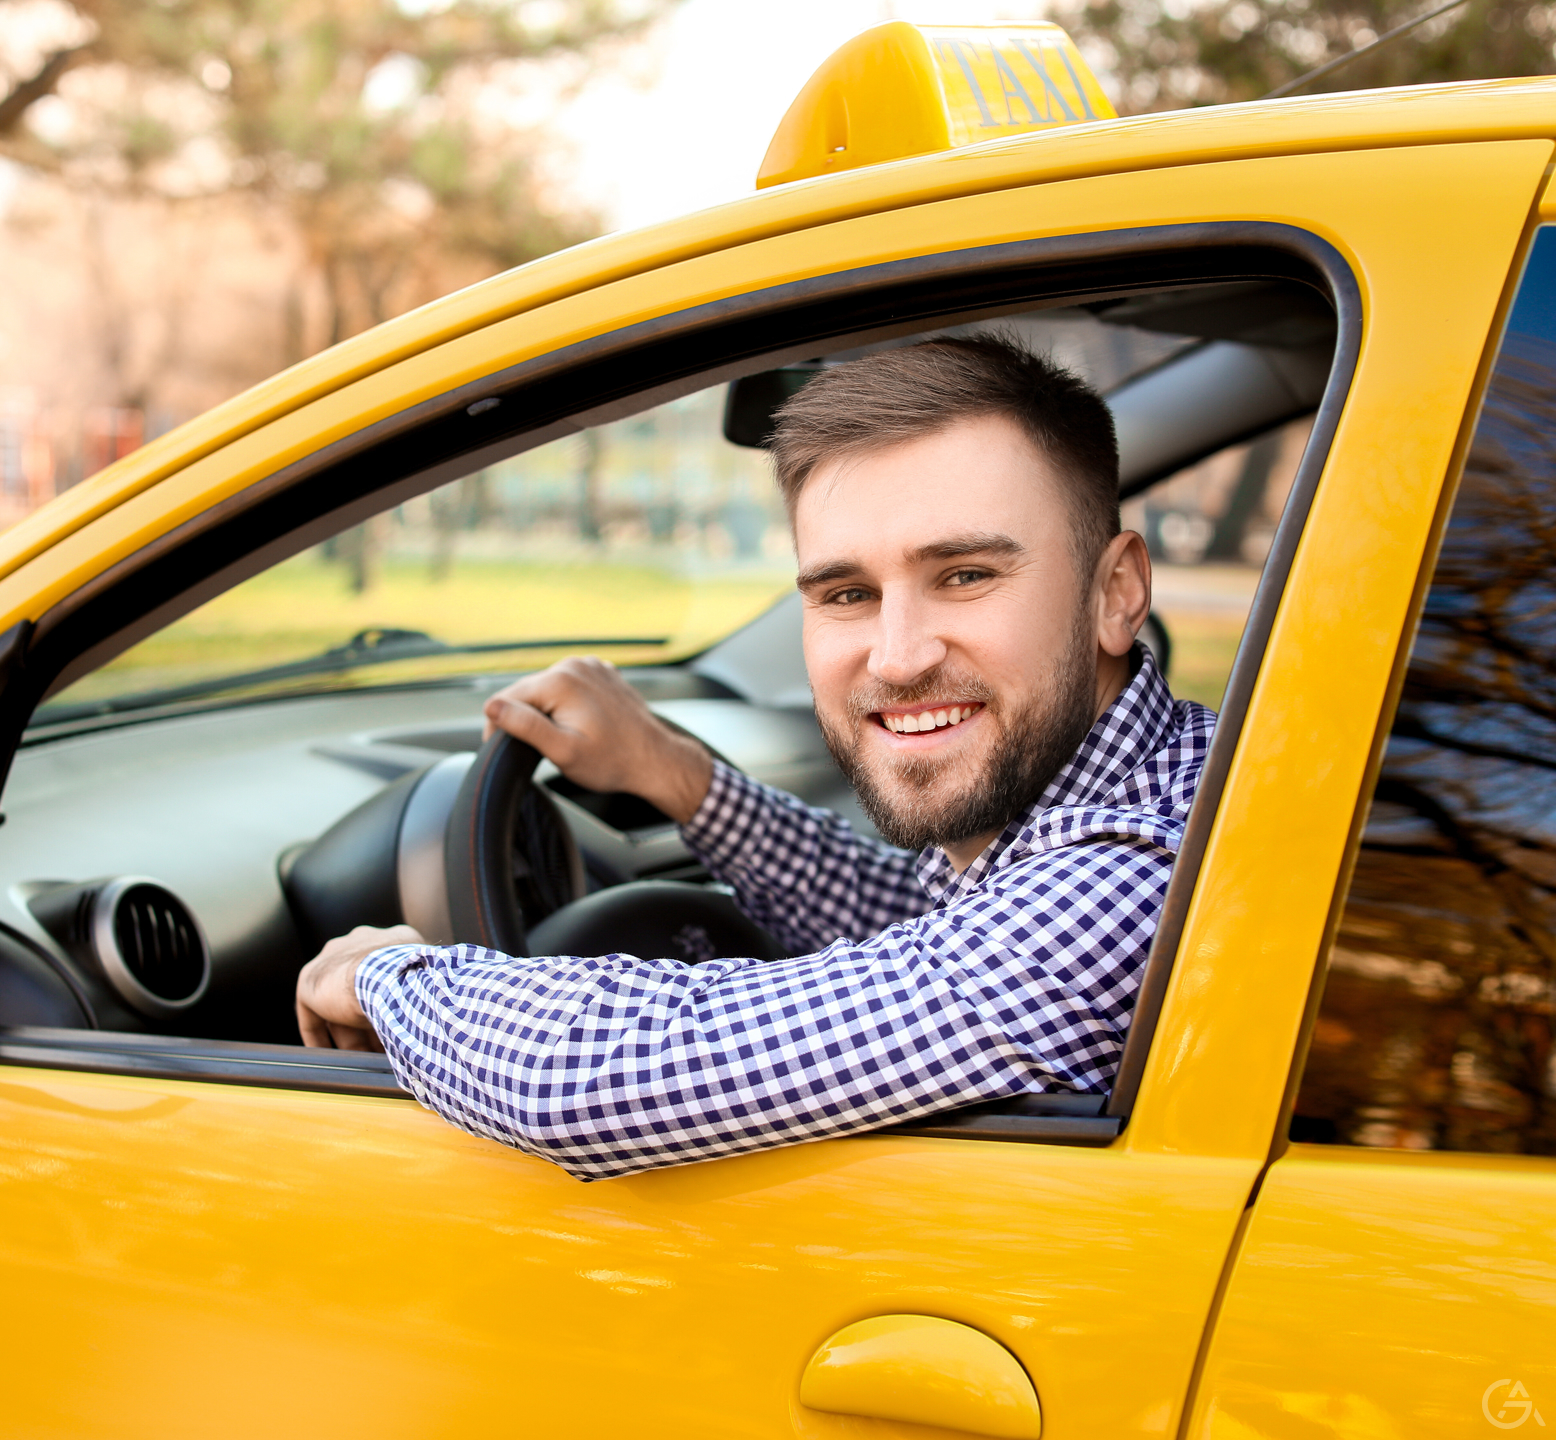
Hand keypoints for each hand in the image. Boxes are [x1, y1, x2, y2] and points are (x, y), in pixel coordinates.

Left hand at [296, 923, 421, 1049]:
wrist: (390, 975)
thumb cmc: (419, 980)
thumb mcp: (430, 982)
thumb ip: (426, 990)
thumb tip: (441, 1013)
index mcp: (392, 939)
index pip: (386, 973)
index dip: (389, 1003)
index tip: (395, 1025)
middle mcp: (359, 942)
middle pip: (360, 990)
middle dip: (368, 1022)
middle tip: (379, 1048)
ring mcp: (333, 958)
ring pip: (338, 1004)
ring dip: (349, 1033)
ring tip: (359, 1057)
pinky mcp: (311, 979)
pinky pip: (311, 1012)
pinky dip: (319, 1034)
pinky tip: (326, 1053)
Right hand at [483, 656, 713, 822]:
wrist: (654, 759)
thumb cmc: (612, 761)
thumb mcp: (562, 751)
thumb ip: (525, 726)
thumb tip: (492, 706)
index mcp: (561, 680)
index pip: (508, 697)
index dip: (498, 724)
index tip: (501, 747)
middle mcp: (575, 665)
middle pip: (529, 691)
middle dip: (526, 718)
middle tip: (540, 748)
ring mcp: (591, 666)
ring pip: (548, 688)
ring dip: (547, 711)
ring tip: (565, 737)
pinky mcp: (602, 673)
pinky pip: (571, 686)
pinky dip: (567, 704)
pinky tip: (581, 724)